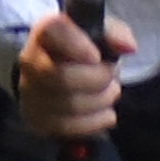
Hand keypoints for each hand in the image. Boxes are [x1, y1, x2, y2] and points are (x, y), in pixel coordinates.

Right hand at [15, 4, 134, 142]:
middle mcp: (31, 62)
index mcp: (46, 33)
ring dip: (101, 100)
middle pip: (62, 77)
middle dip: (98, 79)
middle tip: (112, 74)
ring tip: (111, 91)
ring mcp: (31, 94)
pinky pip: (69, 128)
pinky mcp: (38, 121)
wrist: (57, 71)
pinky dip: (96, 122)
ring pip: (70, 105)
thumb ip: (115, 34)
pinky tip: (105, 112)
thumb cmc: (82, 49)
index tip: (97, 56)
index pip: (52, 32)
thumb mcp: (99, 34)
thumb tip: (129, 47)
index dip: (77, 45)